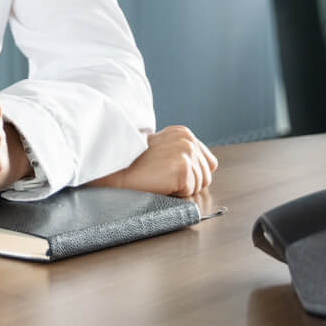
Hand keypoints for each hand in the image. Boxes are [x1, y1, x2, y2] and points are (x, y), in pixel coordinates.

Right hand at [87, 125, 217, 197]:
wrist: (116, 170)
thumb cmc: (136, 164)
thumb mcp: (164, 149)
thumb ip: (185, 153)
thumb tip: (208, 167)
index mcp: (184, 132)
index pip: (208, 162)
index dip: (192, 173)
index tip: (171, 172)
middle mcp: (188, 139)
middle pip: (206, 174)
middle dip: (188, 181)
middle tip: (163, 176)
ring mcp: (186, 152)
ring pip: (201, 184)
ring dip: (182, 188)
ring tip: (161, 179)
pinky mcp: (183, 167)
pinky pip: (191, 190)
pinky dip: (177, 193)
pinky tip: (160, 183)